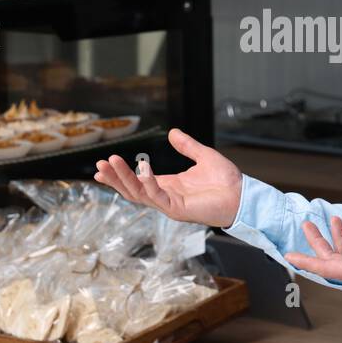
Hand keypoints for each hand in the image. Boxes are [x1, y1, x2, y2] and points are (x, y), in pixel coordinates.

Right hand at [93, 128, 242, 227]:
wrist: (243, 195)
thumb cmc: (226, 181)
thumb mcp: (203, 156)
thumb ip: (187, 146)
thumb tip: (172, 132)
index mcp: (169, 185)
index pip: (137, 181)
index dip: (120, 174)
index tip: (104, 164)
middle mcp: (166, 196)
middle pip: (132, 189)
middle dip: (114, 178)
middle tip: (98, 165)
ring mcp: (170, 205)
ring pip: (139, 194)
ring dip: (123, 180)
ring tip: (109, 165)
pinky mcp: (179, 210)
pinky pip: (157, 198)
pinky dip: (148, 184)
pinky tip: (142, 169)